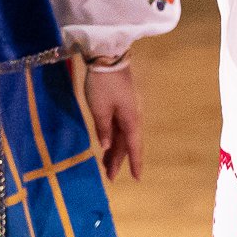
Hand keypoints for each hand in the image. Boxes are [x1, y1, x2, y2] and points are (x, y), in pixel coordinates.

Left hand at [84, 65, 143, 180]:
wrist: (108, 58)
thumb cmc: (103, 85)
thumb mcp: (99, 109)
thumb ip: (103, 129)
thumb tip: (106, 146)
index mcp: (130, 119)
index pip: (133, 146)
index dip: (135, 162)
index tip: (137, 178)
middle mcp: (131, 116)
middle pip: (127, 142)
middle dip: (119, 159)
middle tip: (109, 177)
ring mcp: (126, 110)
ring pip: (122, 135)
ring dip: (114, 150)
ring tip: (104, 164)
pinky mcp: (120, 103)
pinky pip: (117, 126)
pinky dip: (112, 138)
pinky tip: (105, 145)